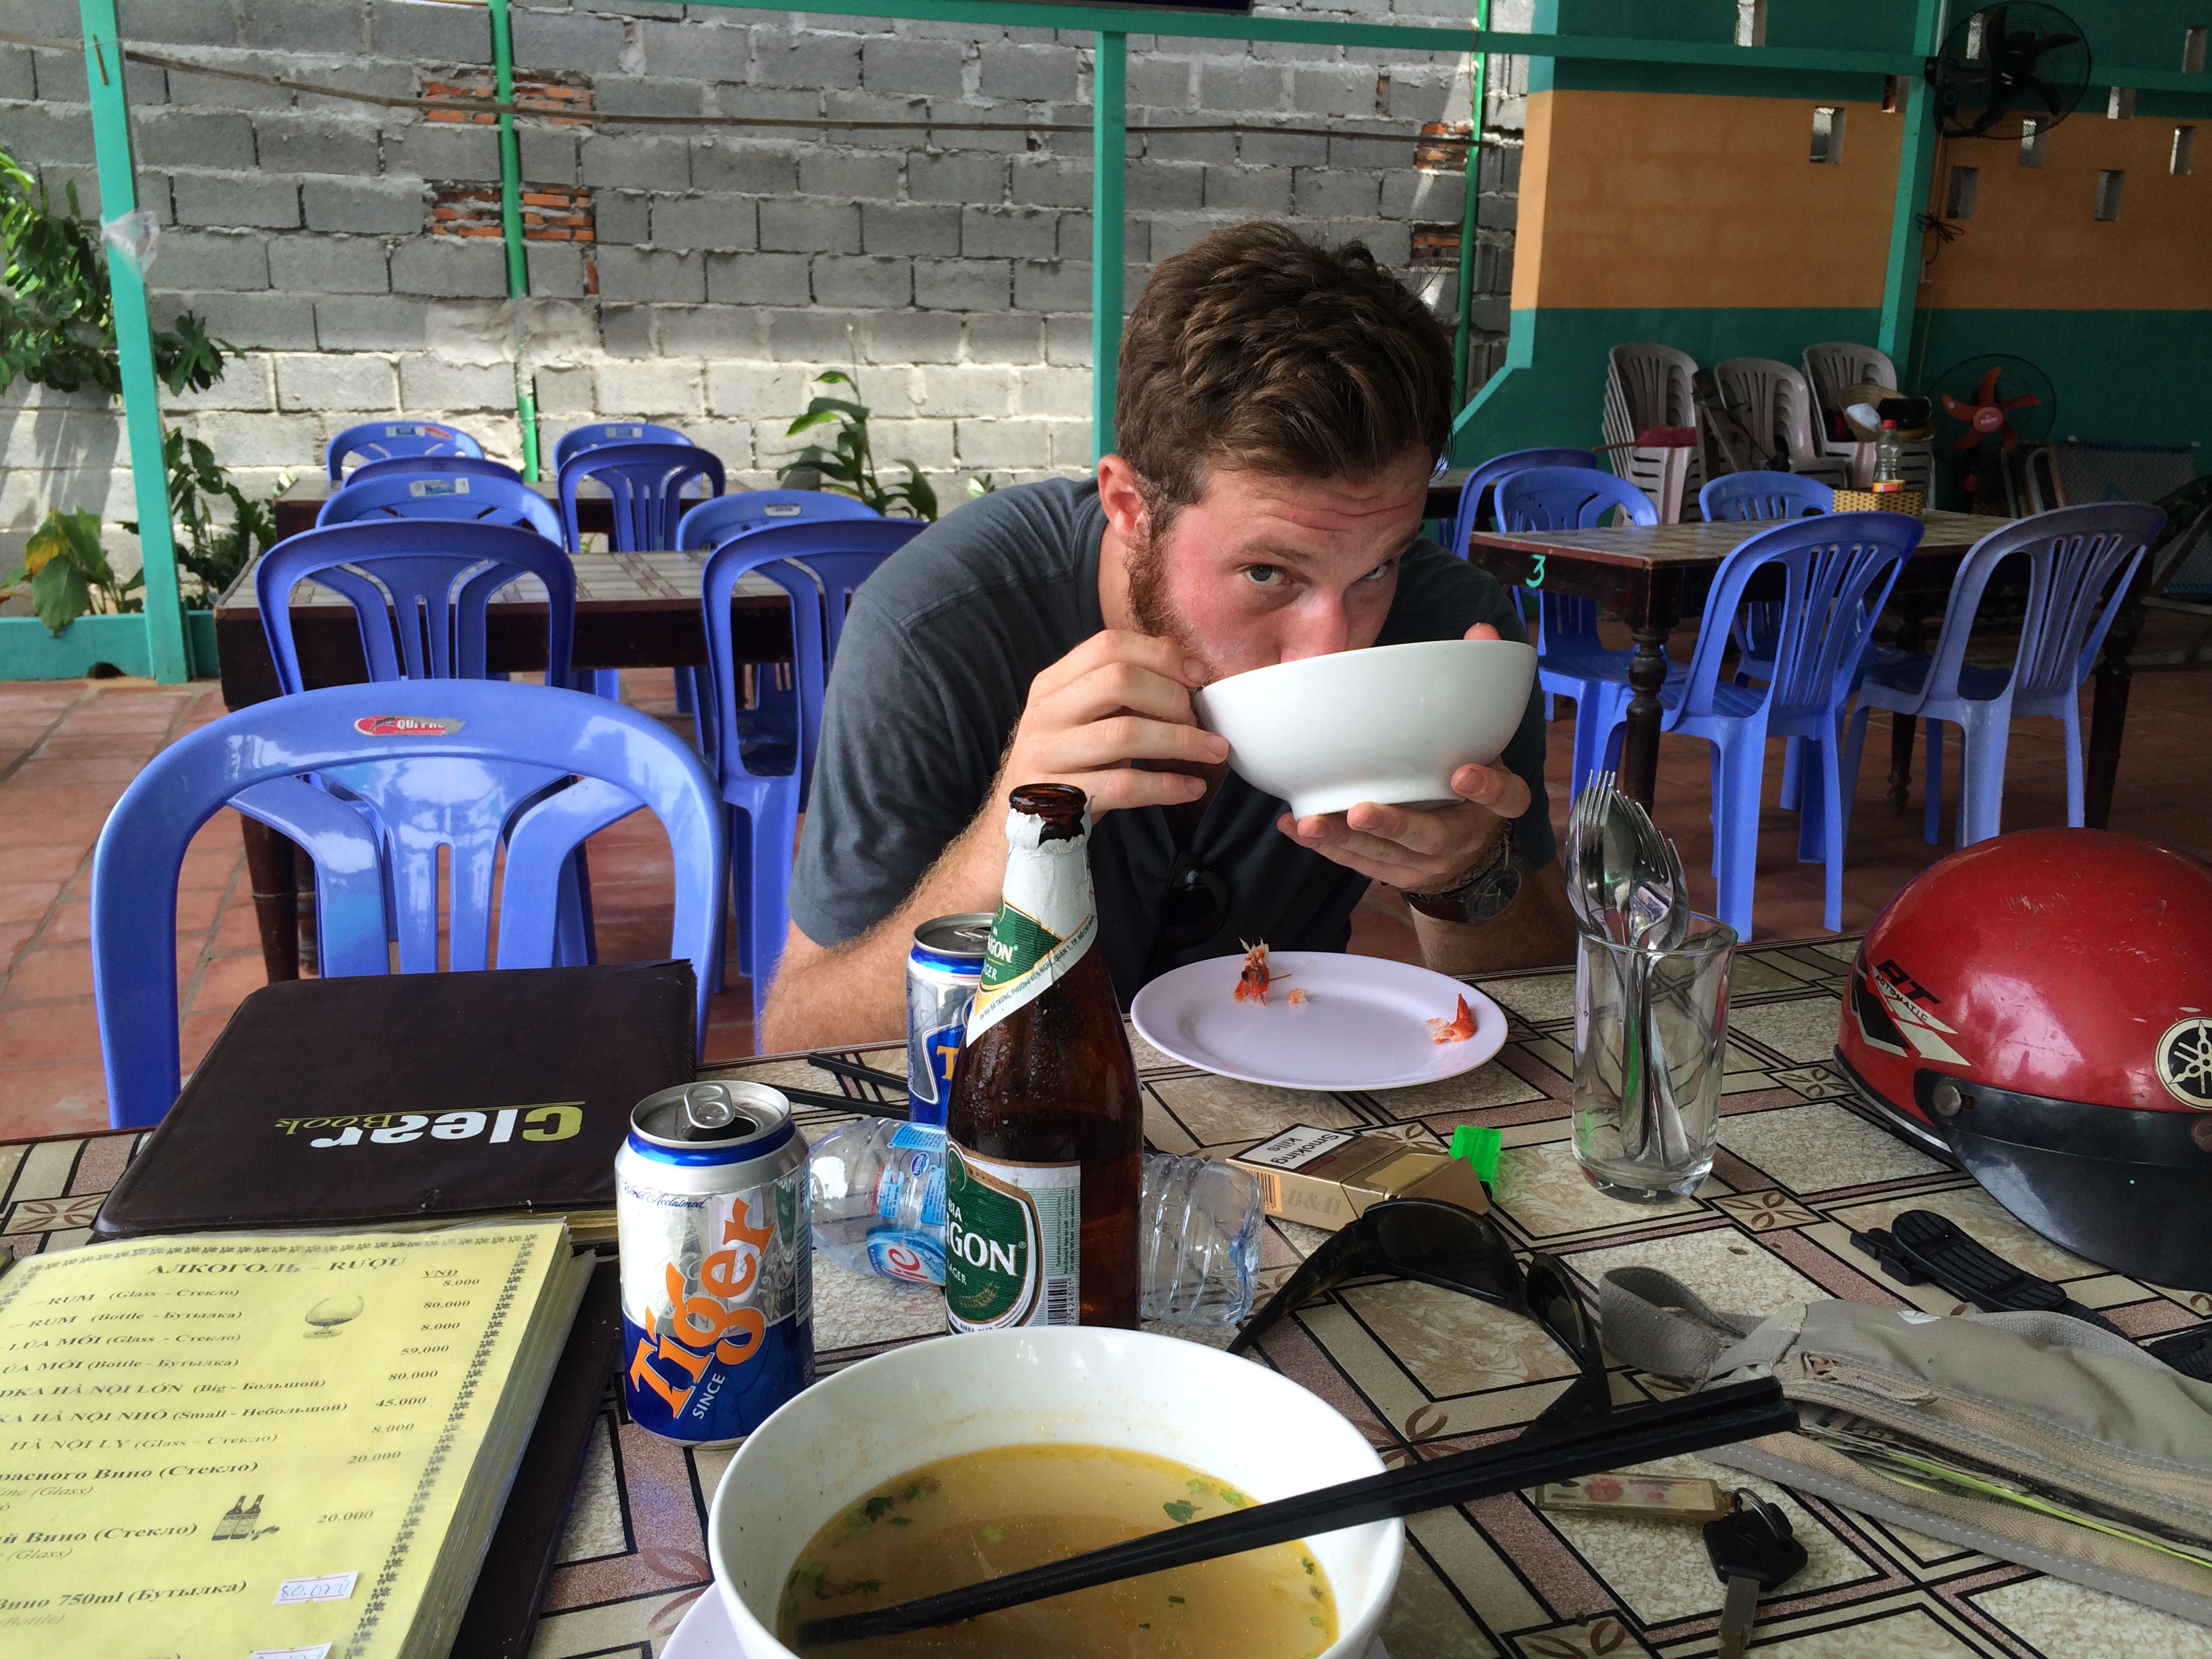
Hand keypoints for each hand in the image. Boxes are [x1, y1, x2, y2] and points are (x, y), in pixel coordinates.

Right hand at [993, 629, 1229, 816]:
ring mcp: (1048, 756)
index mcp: (1053, 683)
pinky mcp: (1060, 799)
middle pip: (1118, 681)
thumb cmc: (1068, 761)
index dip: (1160, 655)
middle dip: (1172, 696)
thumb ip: (1124, 685)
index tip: (1197, 676)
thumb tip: (1181, 659)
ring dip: (1181, 741)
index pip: (1108, 645)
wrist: (1022, 820)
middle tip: (1199, 718)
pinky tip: (1192, 787)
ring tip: (1215, 750)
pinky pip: (1124, 786)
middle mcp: (1045, 713)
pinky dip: (1167, 786)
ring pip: (1125, 734)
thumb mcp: (1086, 715)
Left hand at [1274, 621, 1530, 889]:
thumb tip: (1481, 632)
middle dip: (1395, 824)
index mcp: (1493, 803)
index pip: (1503, 798)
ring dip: (1345, 838)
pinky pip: (1358, 862)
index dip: (1488, 788)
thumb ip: (1480, 692)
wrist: (1467, 851)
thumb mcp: (1484, 743)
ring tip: (1311, 822)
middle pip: (1431, 835)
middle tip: (1362, 809)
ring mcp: (1426, 861)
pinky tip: (1296, 828)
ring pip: (1385, 854)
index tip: (1464, 773)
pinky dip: (1327, 847)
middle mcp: (1462, 836)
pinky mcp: (1394, 872)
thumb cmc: (1467, 779)